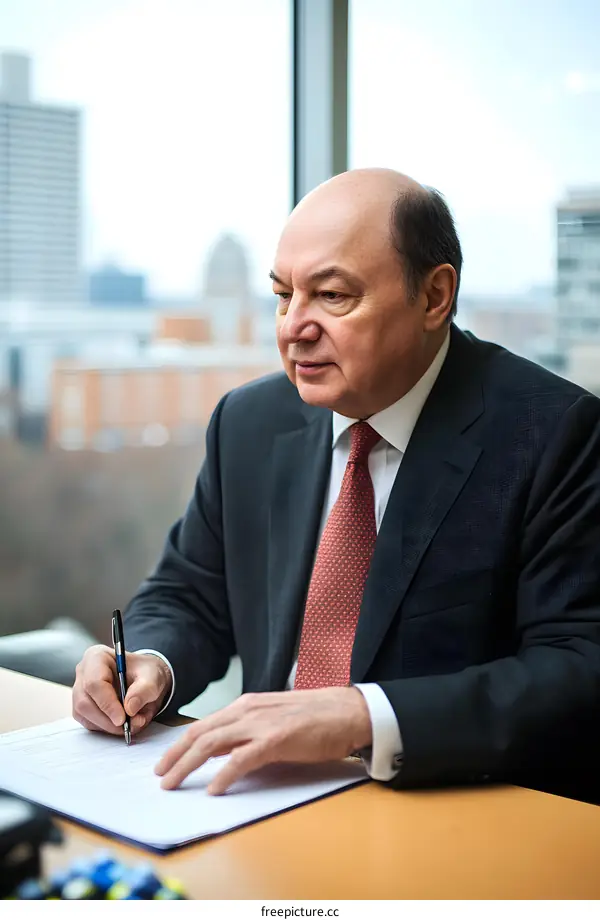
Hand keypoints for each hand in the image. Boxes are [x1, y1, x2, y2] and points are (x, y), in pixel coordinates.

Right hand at [72, 644, 171, 736]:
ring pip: (84, 715)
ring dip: (107, 726)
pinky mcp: (82, 708)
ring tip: (130, 723)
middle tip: (128, 726)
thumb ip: (145, 690)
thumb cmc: (145, 673)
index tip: (122, 719)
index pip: (94, 683)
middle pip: (84, 702)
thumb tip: (130, 708)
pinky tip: (121, 723)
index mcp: (97, 657)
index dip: (107, 703)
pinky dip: (106, 728)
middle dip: (107, 719)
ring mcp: (80, 691)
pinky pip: (88, 723)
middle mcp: (83, 673)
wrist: (145, 679)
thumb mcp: (153, 676)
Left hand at [155, 687, 371, 793]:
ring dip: (187, 765)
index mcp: (247, 705)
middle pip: (200, 733)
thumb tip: (223, 752)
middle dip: (175, 756)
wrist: (348, 711)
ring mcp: (261, 724)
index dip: (181, 744)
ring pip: (212, 743)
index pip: (204, 725)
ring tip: (173, 784)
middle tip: (160, 776)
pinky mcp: (276, 739)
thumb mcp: (273, 718)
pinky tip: (213, 789)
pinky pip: (241, 759)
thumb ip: (248, 731)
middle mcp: (248, 710)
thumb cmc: (317, 717)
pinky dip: (223, 774)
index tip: (166, 761)